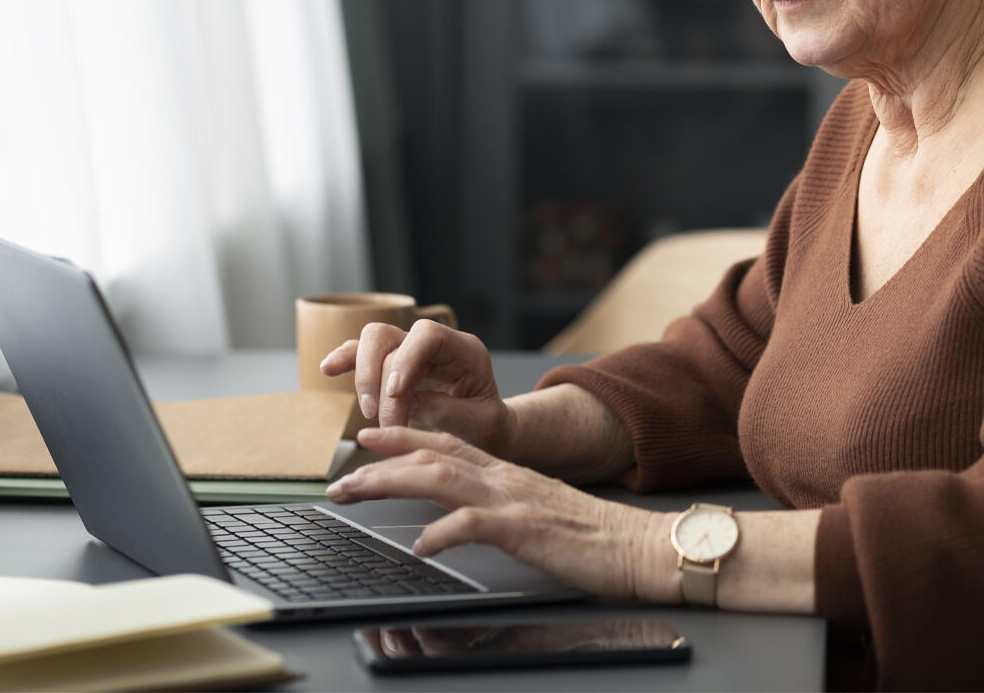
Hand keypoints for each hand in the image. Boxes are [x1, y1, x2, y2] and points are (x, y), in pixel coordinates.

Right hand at [318, 319, 516, 456]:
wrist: (484, 431)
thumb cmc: (486, 425)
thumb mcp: (477, 423)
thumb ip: (444, 410)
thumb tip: (406, 401)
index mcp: (464, 350)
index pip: (428, 334)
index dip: (406, 359)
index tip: (396, 394)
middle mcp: (434, 345)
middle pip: (389, 334)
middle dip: (377, 377)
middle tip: (381, 418)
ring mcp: (409, 352)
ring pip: (370, 342)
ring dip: (363, 379)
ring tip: (370, 414)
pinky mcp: (390, 367)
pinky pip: (361, 354)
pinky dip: (344, 361)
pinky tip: (328, 369)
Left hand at [325, 427, 679, 603]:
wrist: (643, 546)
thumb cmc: (595, 537)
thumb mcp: (539, 511)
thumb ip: (502, 506)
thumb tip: (464, 518)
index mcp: (508, 473)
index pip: (447, 443)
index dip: (404, 436)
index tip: (369, 436)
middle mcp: (506, 478)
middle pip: (432, 455)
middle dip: (380, 461)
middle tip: (340, 474)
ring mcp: (515, 501)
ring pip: (441, 479)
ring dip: (392, 482)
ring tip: (356, 493)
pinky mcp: (527, 530)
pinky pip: (476, 526)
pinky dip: (444, 533)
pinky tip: (421, 546)